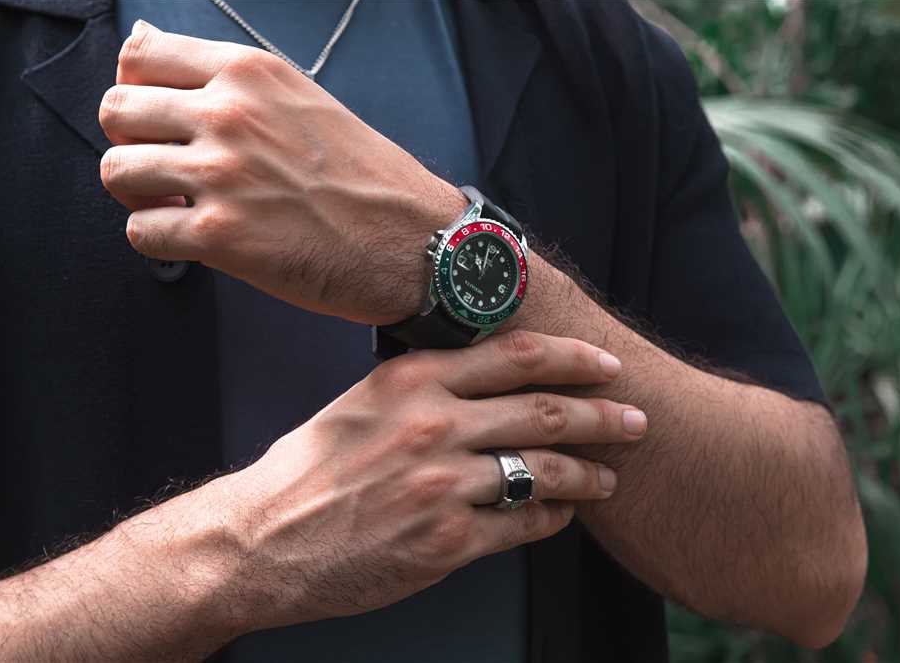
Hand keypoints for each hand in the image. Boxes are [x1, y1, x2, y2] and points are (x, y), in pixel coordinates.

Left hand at [98, 20, 466, 323]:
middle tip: (169, 169)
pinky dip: (160, 241)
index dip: (138, 91)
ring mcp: (222, 175)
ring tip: (182, 206)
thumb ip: (227, 80)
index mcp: (250, 73)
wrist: (413, 240)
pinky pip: (141, 233)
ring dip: (142, 195)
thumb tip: (144, 44)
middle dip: (134, 145)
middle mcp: (230, 114)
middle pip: (115, 112)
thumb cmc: (368, 177)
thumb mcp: (302, 99)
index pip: (139, 56)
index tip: (160, 120)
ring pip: (117, 172)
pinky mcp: (220, 236)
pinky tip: (197, 239)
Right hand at [215, 331, 646, 630]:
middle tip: (635, 419)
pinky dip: (552, 519)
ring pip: (543, 473)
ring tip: (609, 476)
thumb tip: (494, 375)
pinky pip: (522, 526)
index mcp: (413, 381)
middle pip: (543, 412)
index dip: (573, 359)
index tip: (606, 365)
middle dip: (602, 416)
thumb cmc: (311, 469)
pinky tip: (563, 514)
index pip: (516, 357)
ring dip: (588, 473)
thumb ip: (429, 383)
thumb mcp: (364, 402)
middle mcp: (432, 426)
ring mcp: (441, 486)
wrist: (264, 538)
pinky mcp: (445, 542)